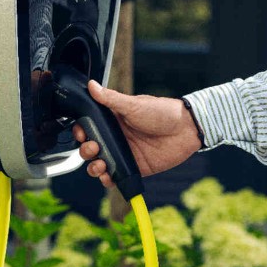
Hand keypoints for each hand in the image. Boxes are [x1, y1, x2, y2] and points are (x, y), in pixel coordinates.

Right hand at [76, 81, 202, 187]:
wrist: (186, 129)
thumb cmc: (162, 112)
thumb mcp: (134, 104)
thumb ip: (111, 99)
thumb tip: (92, 85)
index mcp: (114, 120)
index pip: (89, 127)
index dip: (81, 132)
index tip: (81, 133)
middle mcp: (116, 137)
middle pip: (91, 148)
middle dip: (86, 150)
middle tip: (93, 147)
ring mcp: (124, 153)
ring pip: (100, 164)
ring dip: (94, 167)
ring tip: (100, 164)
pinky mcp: (134, 168)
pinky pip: (116, 177)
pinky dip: (107, 180)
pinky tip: (107, 177)